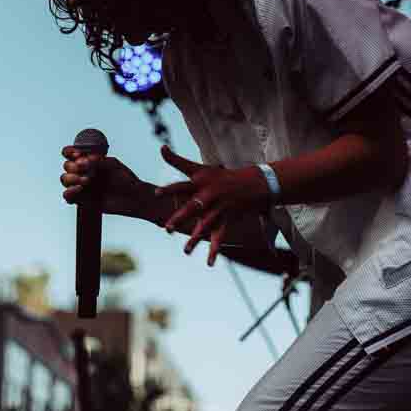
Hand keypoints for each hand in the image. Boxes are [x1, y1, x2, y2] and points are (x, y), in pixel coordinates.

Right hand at [60, 147, 142, 216]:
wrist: (132, 197)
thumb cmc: (125, 179)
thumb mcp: (114, 164)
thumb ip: (99, 160)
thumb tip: (83, 159)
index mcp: (90, 161)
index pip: (73, 153)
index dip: (70, 152)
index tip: (77, 153)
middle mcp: (84, 172)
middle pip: (67, 166)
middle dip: (72, 166)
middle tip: (83, 167)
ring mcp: (82, 186)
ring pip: (65, 180)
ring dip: (71, 178)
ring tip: (86, 180)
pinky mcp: (82, 200)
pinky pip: (68, 196)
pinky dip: (69, 192)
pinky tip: (79, 189)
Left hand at [156, 145, 269, 265]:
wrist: (255, 183)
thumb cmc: (221, 175)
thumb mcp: (201, 168)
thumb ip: (178, 160)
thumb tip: (161, 148)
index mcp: (201, 182)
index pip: (182, 185)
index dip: (170, 189)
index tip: (156, 193)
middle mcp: (210, 194)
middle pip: (194, 207)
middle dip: (181, 217)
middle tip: (167, 228)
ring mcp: (220, 207)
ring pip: (206, 225)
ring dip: (196, 238)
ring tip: (186, 250)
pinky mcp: (228, 218)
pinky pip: (220, 236)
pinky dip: (215, 250)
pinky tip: (209, 262)